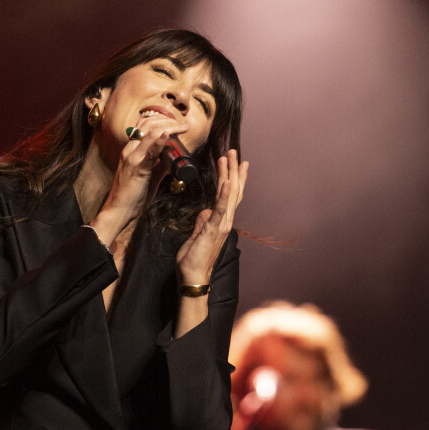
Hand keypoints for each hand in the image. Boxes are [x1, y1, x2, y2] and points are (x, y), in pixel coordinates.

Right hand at [95, 117, 188, 237]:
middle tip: (182, 125)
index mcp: (130, 150)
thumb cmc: (133, 195)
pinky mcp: (137, 168)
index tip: (176, 123)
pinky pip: (149, 151)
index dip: (160, 119)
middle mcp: (129, 150)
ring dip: (168, 126)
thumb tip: (173, 161)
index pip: (143, 125)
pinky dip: (159, 141)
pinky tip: (168, 135)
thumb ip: (159, 166)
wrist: (119, 211)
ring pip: (149, 132)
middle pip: (147, 124)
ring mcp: (132, 157)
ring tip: (182, 128)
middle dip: (167, 120)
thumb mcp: (148, 175)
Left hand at [176, 149, 247, 285]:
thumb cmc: (193, 260)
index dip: (234, 178)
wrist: (193, 278)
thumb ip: (202, 223)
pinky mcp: (214, 229)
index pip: (230, 196)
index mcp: (221, 222)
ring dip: (230, 174)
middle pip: (233, 191)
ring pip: (229, 194)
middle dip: (234, 170)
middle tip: (234, 151)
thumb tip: (204, 212)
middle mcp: (226, 221)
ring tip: (229, 157)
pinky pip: (221, 208)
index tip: (236, 163)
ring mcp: (222, 225)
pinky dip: (224, 194)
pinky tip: (227, 181)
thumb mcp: (196, 236)